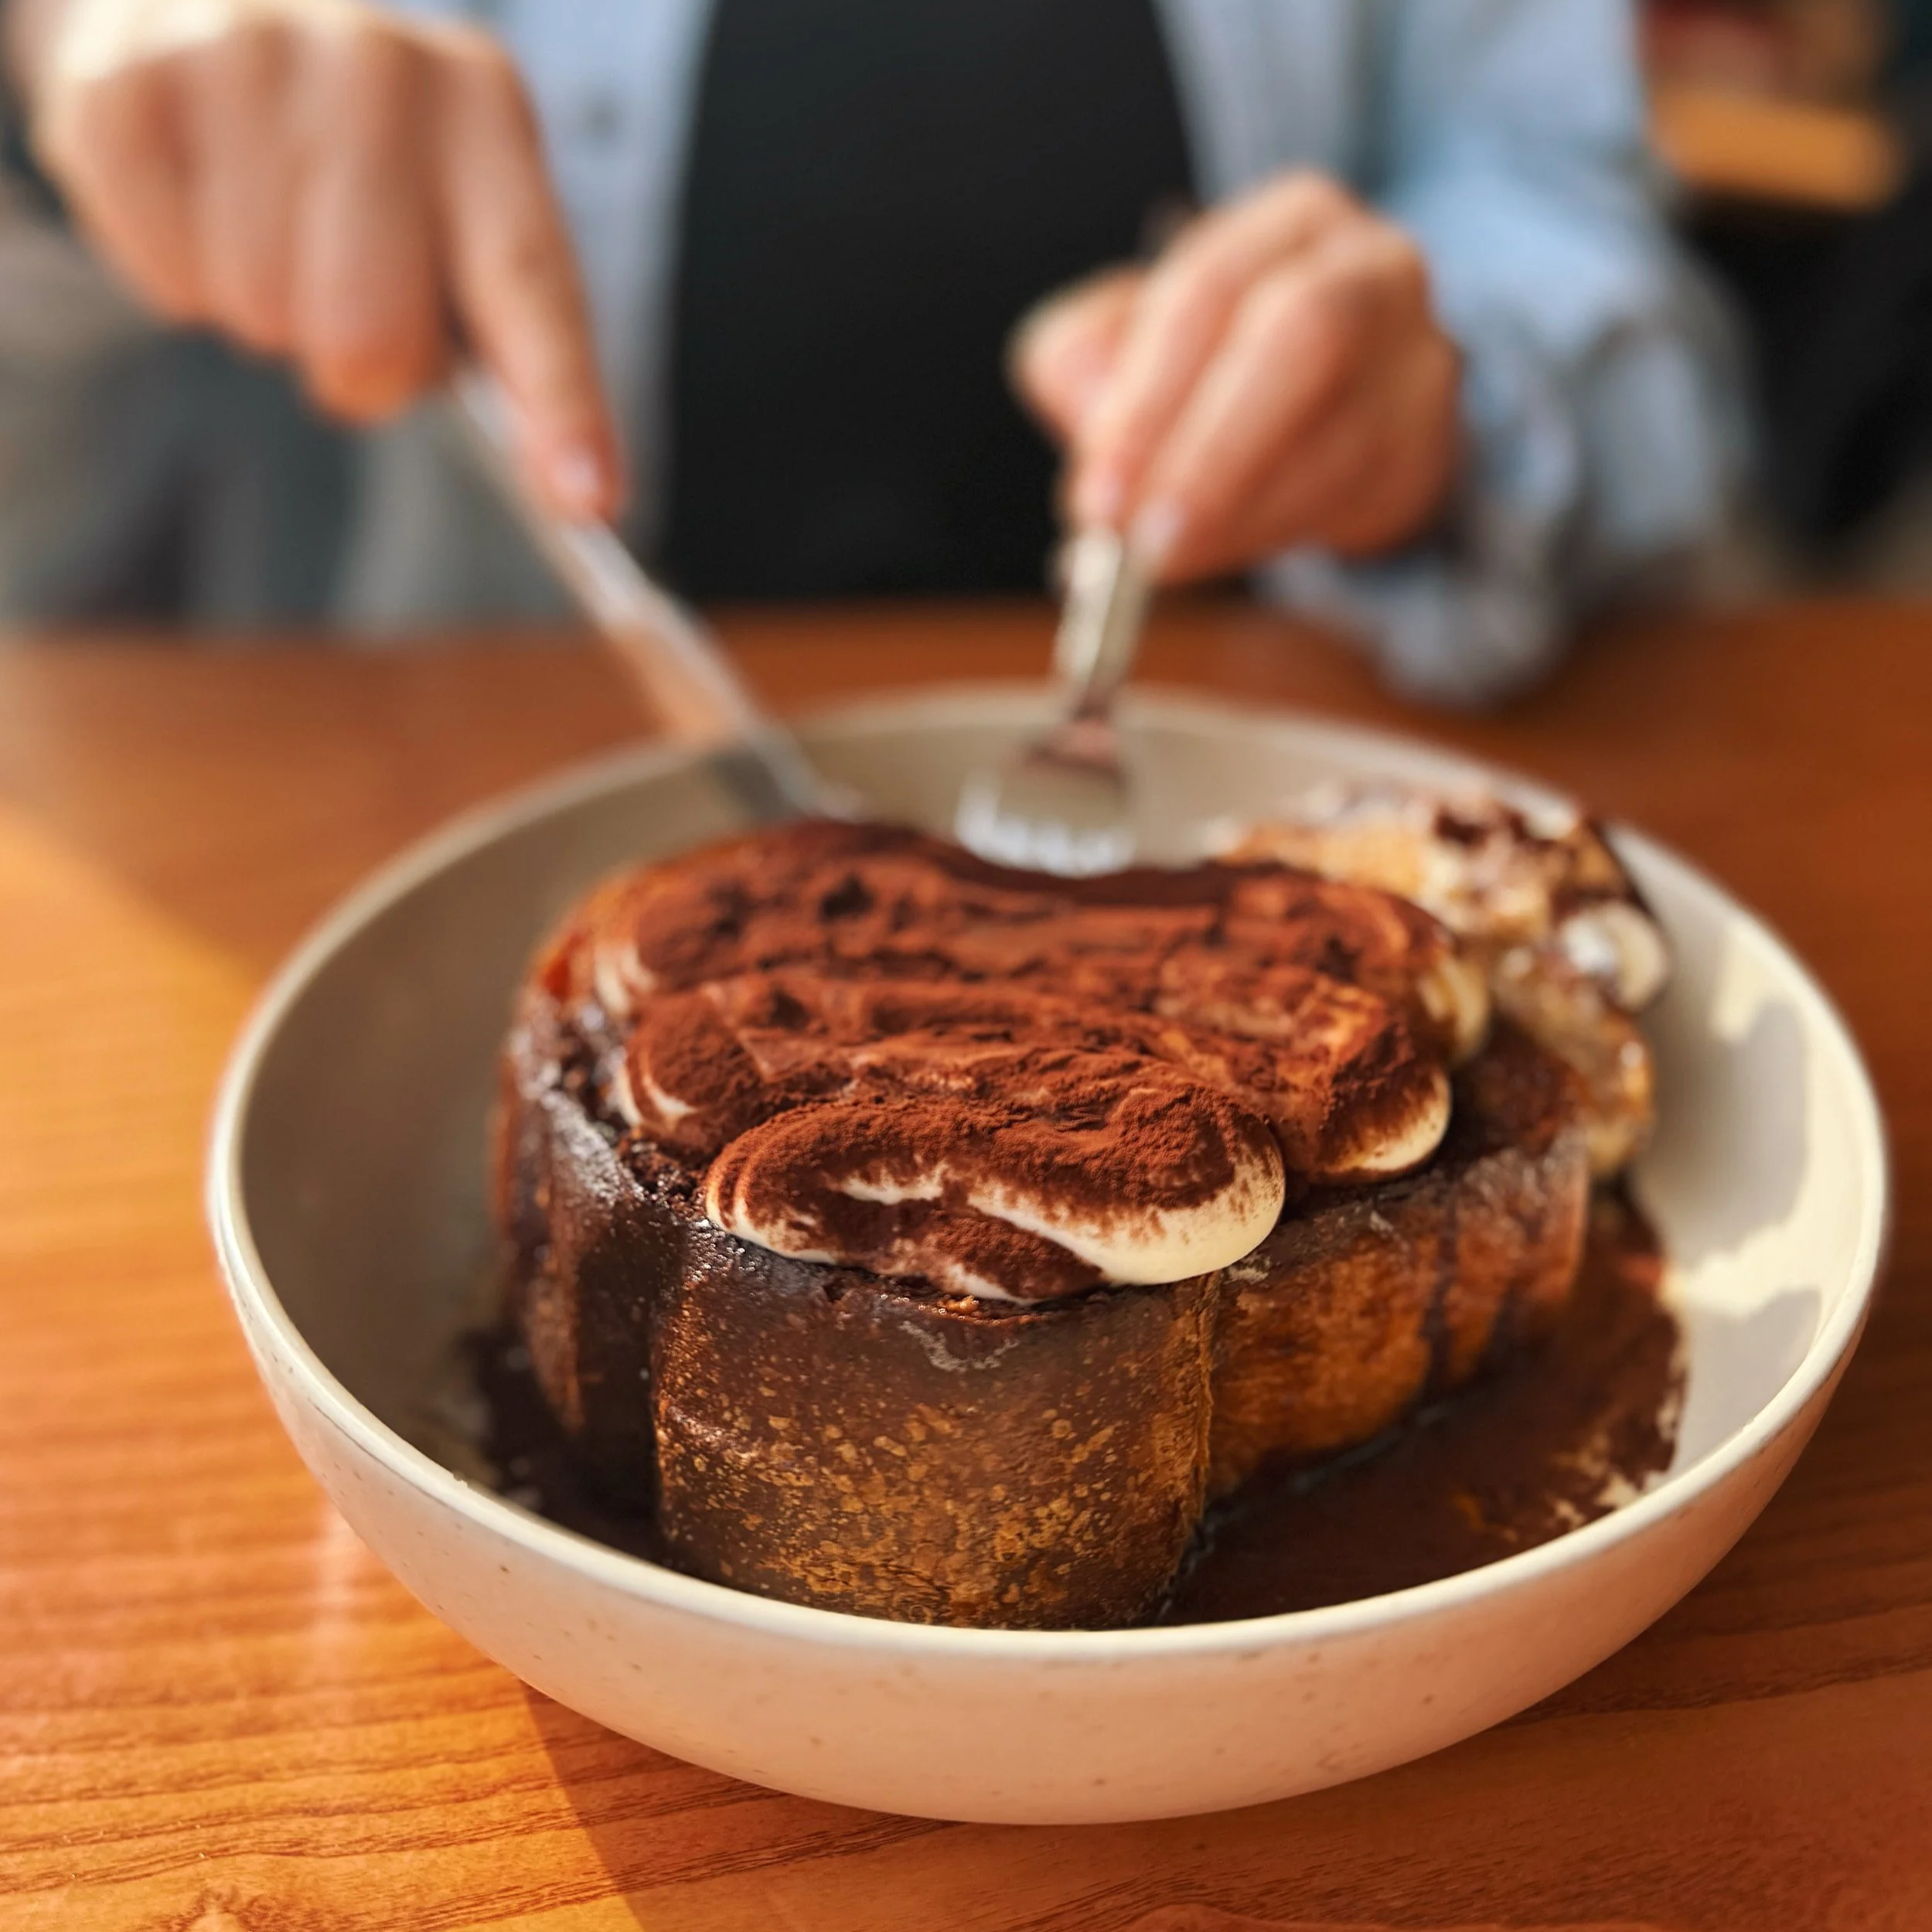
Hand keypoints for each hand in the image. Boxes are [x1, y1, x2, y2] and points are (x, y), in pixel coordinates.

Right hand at [5, 0, 618, 517]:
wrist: (211, 15)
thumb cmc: (368, 168)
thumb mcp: (463, 226)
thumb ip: (514, 347)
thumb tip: (580, 495)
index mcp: (485, 113)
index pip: (532, 287)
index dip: (561, 406)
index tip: (589, 500)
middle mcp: (380, 70)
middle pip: (370, 335)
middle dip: (358, 364)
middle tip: (343, 301)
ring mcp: (247, 58)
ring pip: (259, 310)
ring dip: (261, 312)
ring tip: (269, 234)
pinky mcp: (127, 80)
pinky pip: (163, 273)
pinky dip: (175, 276)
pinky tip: (200, 209)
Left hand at [1013, 173, 1459, 581]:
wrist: (1323, 409)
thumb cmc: (1209, 362)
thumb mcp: (1124, 339)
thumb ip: (1083, 361)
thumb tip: (1088, 422)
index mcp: (1294, 220)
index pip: (1211, 289)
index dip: (1147, 398)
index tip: (1098, 495)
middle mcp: (1375, 268)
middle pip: (1303, 334)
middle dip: (1210, 452)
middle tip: (1141, 545)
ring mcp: (1418, 359)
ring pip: (1338, 439)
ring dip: (1237, 517)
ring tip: (1161, 561)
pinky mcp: (1428, 450)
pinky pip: (1356, 502)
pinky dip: (1273, 536)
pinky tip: (1219, 552)